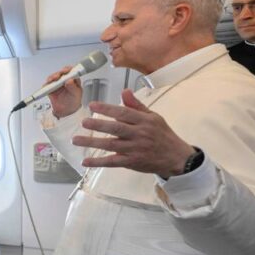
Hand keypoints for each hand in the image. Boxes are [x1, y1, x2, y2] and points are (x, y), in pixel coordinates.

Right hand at [45, 65, 82, 117]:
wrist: (66, 111)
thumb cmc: (73, 101)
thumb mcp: (76, 95)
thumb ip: (73, 88)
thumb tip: (70, 80)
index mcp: (73, 79)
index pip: (71, 71)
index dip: (68, 69)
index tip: (66, 71)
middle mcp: (64, 80)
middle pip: (60, 73)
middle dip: (59, 73)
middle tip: (58, 76)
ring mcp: (57, 83)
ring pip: (53, 77)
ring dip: (52, 77)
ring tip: (52, 80)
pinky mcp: (50, 88)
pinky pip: (47, 85)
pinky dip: (46, 84)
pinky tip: (48, 85)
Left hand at [74, 89, 194, 178]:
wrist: (177, 157)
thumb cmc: (162, 135)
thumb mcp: (153, 117)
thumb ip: (136, 105)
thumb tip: (124, 91)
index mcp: (144, 121)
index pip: (123, 113)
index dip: (107, 109)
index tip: (92, 105)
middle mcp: (139, 134)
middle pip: (117, 128)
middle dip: (99, 125)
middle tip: (84, 122)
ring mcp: (135, 149)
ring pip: (111, 145)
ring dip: (93, 142)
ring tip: (76, 140)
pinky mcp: (132, 162)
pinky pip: (113, 162)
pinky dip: (99, 162)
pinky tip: (85, 161)